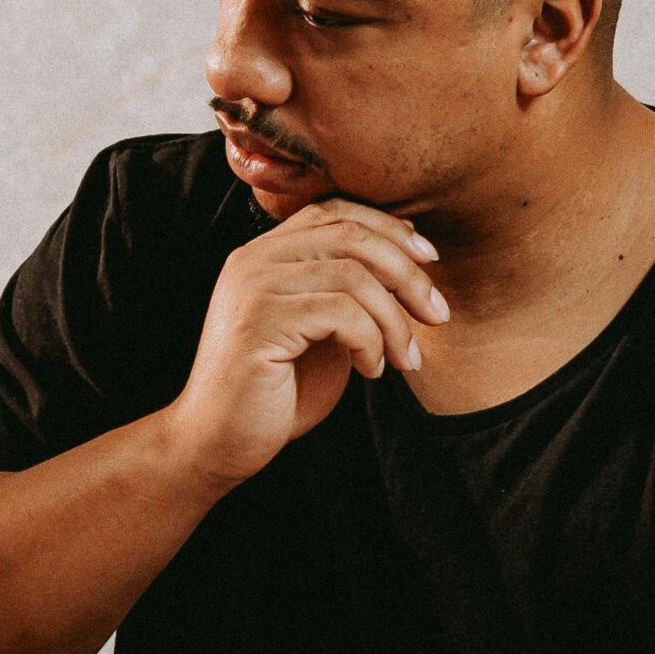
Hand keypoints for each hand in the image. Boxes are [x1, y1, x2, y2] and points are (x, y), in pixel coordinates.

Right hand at [166, 199, 448, 489]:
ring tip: (405, 359)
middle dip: (408, 274)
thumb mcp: (321, 331)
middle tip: (437, 315)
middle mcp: (253, 260)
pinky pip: (341, 313)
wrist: (217, 442)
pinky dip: (371, 342)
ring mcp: (253, 288)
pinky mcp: (258, 323)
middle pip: (351, 235)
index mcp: (265, 254)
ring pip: (353, 276)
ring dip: (395, 320)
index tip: (429, 261)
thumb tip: (410, 264)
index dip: (390, 229)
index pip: (335, 211)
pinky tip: (371, 371)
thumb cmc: (276, 392)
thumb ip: (348, 294)